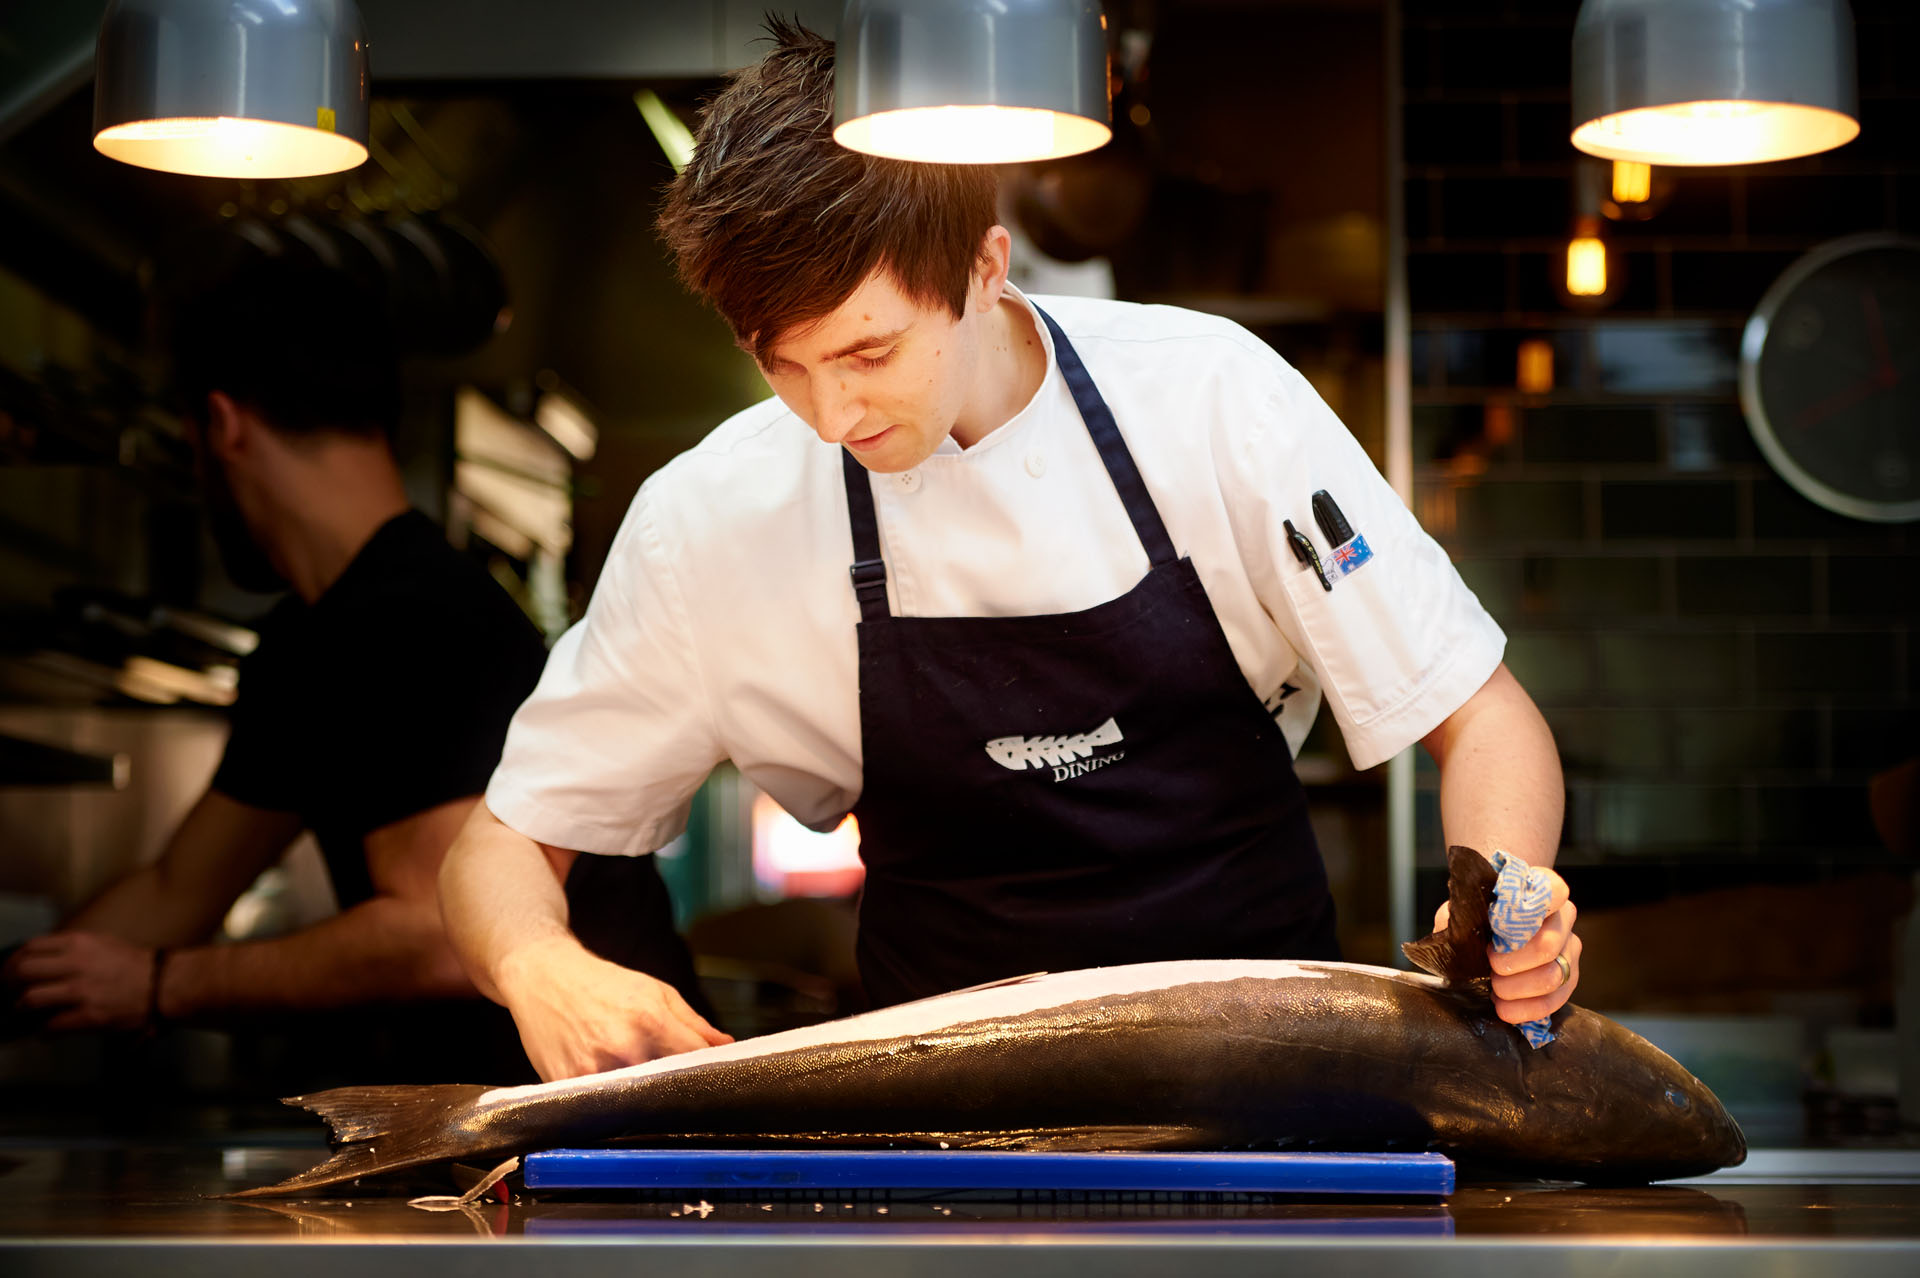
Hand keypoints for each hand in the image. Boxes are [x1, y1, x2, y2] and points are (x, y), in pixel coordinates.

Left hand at [3, 932, 155, 1031]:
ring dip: (22, 1008)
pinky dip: (43, 1031)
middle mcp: (77, 964)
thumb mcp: (101, 943)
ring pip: (30, 999)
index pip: (30, 948)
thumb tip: (40, 957)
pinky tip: (46, 1030)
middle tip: (10, 993)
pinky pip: (51, 1025)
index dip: (13, 961)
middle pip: (23, 971)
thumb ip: (71, 947)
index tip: (9, 972)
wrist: (163, 985)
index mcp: (79, 943)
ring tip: (24, 1012)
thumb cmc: (133, 965)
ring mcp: (82, 991)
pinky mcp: (89, 1016)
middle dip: (9, 985)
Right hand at [496, 935, 731, 1080]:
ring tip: (645, 1087)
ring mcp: (592, 1073)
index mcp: (650, 1022)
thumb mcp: (656, 991)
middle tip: (680, 1088)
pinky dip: (612, 1102)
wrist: (543, 978)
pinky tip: (614, 1090)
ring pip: (635, 1103)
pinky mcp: (567, 1087)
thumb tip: (726, 1047)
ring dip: (645, 1100)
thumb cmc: (602, 983)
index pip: (694, 1062)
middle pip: (667, 1088)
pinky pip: (600, 1106)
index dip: (709, 1072)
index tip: (716, 1078)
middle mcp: (622, 1050)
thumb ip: (694, 1023)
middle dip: (677, 1089)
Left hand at [1430, 870, 1581, 1025]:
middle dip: (1513, 962)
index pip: (1554, 892)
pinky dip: (1526, 1008)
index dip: (1527, 912)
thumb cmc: (1482, 915)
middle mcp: (1563, 919)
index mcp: (1544, 891)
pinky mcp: (1568, 980)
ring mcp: (1569, 950)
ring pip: (1553, 977)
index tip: (1497, 927)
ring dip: (1518, 988)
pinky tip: (1505, 1007)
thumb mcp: (1468, 908)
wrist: (1491, 930)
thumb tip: (1458, 931)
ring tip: (1495, 989)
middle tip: (1490, 966)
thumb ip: (1465, 914)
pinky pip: (1555, 1001)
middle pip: (1548, 946)